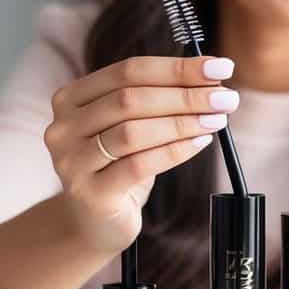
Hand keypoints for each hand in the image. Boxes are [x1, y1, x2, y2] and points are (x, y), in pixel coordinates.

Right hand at [43, 55, 238, 253]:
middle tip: (226, 98)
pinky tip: (200, 143)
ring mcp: (71, 161)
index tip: (221, 68)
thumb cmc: (119, 165)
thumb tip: (212, 79)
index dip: (177, 68)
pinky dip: (174, 151)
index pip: (129, 70)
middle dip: (185, 95)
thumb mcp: (133, 125)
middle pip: (130, 99)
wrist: (94, 221)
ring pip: (133, 132)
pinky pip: (138, 166)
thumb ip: (159, 99)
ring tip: (217, 120)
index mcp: (71, 97)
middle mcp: (63, 126)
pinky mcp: (89, 193)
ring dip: (182, 123)